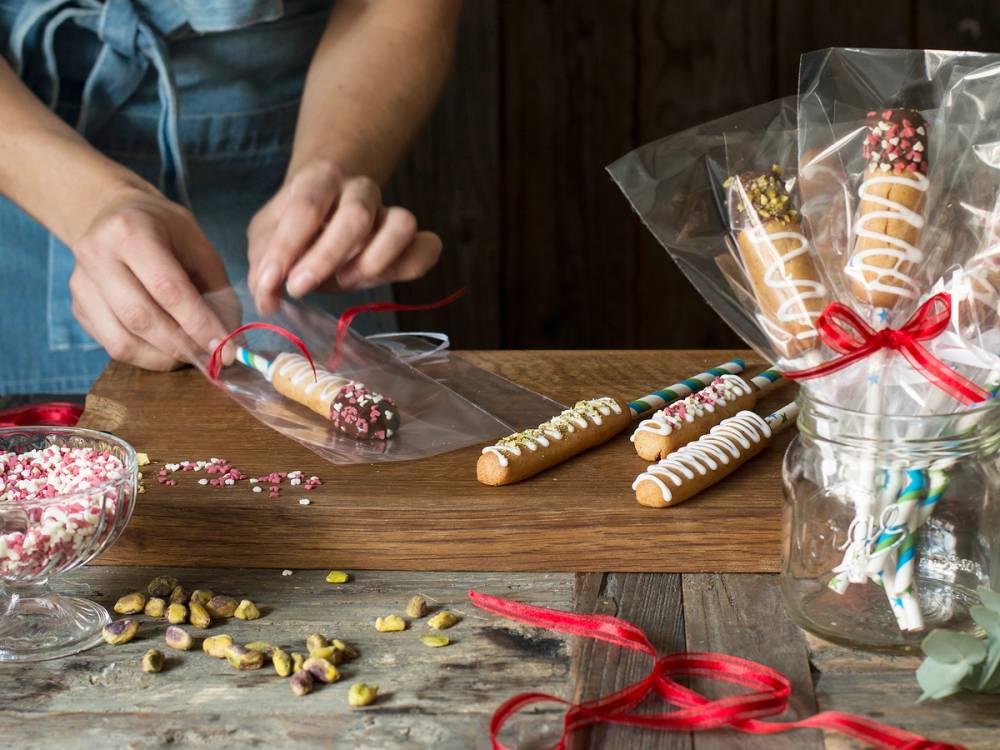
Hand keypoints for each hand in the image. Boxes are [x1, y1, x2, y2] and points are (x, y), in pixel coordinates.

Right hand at [69, 187, 235, 369]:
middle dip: (183, 345)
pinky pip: (112, 345)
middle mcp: (97, 255)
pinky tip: (168, 349)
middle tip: (212, 357)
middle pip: (141, 318)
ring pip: (122, 340)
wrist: (115, 214)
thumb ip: (218, 293)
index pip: (168, 289)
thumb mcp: (199, 247)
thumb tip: (233, 341)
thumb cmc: (165, 231)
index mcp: (131, 231)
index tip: (226, 349)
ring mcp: (81, 283)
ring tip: (191, 354)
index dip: (200, 325)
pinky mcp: (77, 306)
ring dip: (164, 357)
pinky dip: (146, 356)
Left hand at [247, 159, 441, 314]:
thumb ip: (263, 268)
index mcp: (320, 179)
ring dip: (374, 260)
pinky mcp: (411, 239)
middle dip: (326, 257)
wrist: (326, 211)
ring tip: (345, 281)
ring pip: (402, 224)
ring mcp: (389, 212)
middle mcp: (359, 189)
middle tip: (299, 287)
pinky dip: (411, 265)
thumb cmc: (296, 229)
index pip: (307, 205)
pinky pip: (428, 246)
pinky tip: (379, 280)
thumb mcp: (267, 241)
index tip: (269, 281)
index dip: (286, 247)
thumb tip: (267, 300)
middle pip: (356, 215)